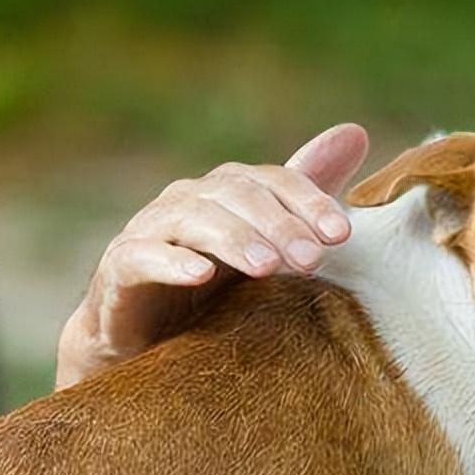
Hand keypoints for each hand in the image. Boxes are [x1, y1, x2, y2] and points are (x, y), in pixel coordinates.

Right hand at [55, 123, 369, 388]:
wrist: (149, 341)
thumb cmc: (219, 287)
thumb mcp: (271, 242)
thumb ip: (306, 195)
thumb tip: (355, 133)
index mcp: (230, 191)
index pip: (273, 181)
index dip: (309, 200)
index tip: (342, 233)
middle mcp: (189, 199)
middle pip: (237, 196)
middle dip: (279, 225)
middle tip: (313, 258)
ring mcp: (150, 230)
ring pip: (193, 221)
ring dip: (234, 240)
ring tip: (268, 267)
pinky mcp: (118, 269)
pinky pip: (141, 257)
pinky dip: (170, 262)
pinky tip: (200, 274)